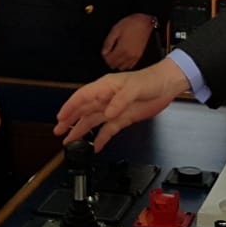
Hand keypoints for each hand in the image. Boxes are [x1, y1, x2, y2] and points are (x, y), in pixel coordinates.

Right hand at [53, 58, 189, 150]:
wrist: (166, 85)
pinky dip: (101, 138)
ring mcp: (114, 109)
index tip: (61, 117)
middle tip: (59, 131)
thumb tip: (107, 113)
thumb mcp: (134, 88)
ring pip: (93, 121)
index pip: (82, 97)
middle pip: (84, 110)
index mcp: (105, 87)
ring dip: (81, 131)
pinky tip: (95, 146)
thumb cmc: (150, 80)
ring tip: (70, 140)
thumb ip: (119, 100)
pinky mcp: (123, 118)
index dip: (70, 107)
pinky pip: (108, 130)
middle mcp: (107, 98)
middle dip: (70, 121)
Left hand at [101, 12, 156, 70]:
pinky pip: (130, 66)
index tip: (104, 51)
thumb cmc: (129, 24)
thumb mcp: (115, 30)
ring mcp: (135, 57)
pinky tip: (123, 58)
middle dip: (109, 60)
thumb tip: (103, 53)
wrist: (145, 22)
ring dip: (117, 63)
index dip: (104, 57)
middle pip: (115, 65)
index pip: (109, 60)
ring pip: (122, 67)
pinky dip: (125, 64)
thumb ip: (108, 42)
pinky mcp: (139, 56)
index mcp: (121, 49)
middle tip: (108, 53)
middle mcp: (128, 56)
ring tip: (115, 55)